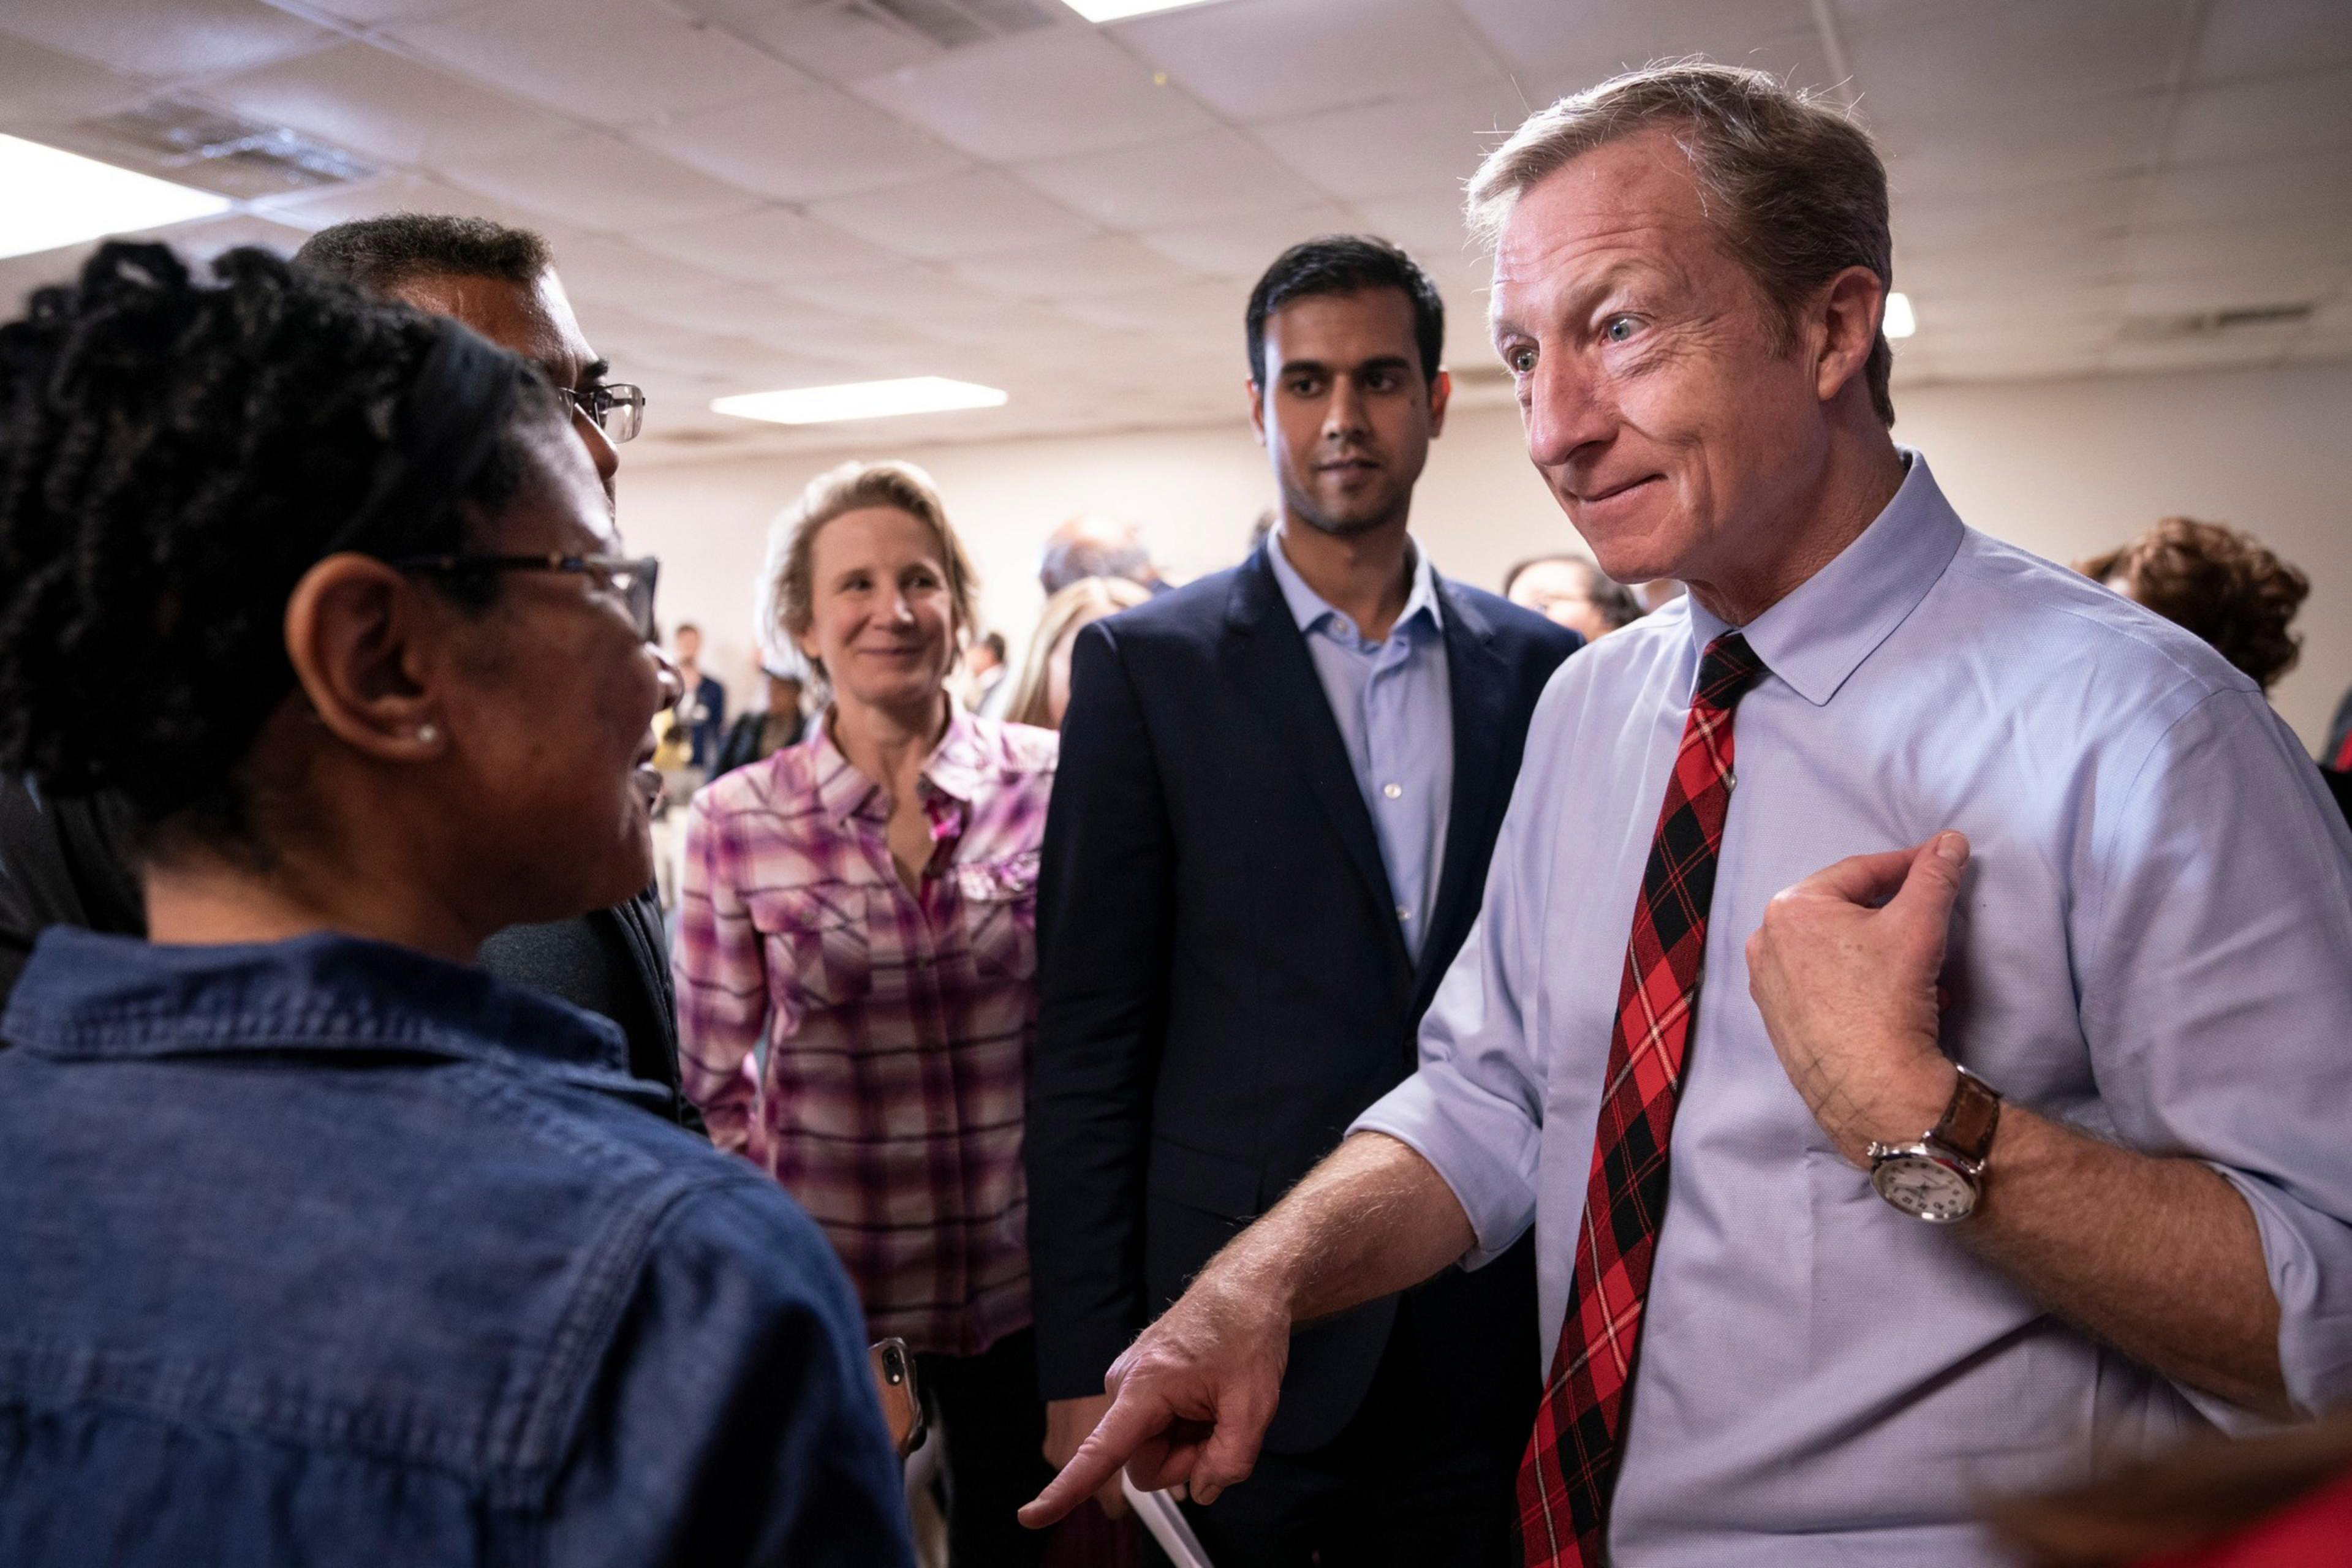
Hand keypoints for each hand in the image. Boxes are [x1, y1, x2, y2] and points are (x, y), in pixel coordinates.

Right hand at [1019, 1273, 1289, 1529]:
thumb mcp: (1255, 1404)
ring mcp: (1129, 1386)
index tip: (1032, 1516)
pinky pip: (1156, 1432)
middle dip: (1185, 1461)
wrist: (1244, 1287)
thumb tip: (1202, 1490)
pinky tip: (1206, 1402)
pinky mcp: (1139, 1387)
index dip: (1066, 1490)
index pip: (1101, 1451)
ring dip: (1188, 1444)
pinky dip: (1185, 1430)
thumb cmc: (1246, 1331)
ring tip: (1215, 1405)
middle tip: (1222, 1426)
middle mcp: (1124, 1386)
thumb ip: (1230, 1460)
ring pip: (1152, 1450)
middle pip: (1143, 1464)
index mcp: (1144, 1386)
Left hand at [1745, 832, 1968, 1164]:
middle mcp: (1766, 942)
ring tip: (1925, 968)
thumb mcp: (1919, 924)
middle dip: (1894, 915)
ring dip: (1883, 953)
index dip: (1906, 865)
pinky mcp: (1779, 1020)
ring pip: (1838, 952)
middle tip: (1932, 918)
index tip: (1939, 863)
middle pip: (1845, 912)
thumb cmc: (1888, 998)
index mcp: (1790, 907)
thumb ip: (1935, 876)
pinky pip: (1826, 986)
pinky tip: (1900, 999)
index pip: (1859, 872)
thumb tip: (1952, 842)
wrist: (1873, 1087)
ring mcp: (1768, 984)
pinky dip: (1862, 984)